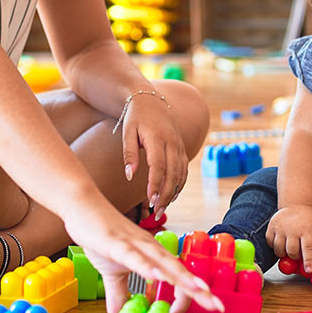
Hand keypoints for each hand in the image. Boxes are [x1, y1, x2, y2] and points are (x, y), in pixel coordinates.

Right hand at [64, 194, 222, 312]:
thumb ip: (118, 298)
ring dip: (181, 278)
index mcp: (153, 257)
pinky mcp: (117, 243)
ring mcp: (135, 245)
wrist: (83, 206)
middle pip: (179, 272)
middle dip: (199, 290)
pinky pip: (134, 257)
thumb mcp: (111, 275)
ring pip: (163, 263)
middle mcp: (151, 249)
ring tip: (199, 291)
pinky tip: (157, 276)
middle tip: (217, 306)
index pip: (177, 280)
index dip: (183, 299)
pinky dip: (146, 267)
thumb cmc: (101, 237)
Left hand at [119, 92, 187, 217]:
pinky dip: (179, 184)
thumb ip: (129, 154)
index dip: (155, 184)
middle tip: (156, 212)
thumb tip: (130, 176)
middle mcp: (172, 142)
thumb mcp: (127, 132)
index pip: (158, 165)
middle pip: (172, 173)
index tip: (149, 200)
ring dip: (172, 193)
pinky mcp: (182, 148)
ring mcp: (179, 145)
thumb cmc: (135, 117)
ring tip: (162, 209)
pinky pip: (184, 169)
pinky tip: (171, 196)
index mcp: (157, 137)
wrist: (150, 100)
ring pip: (180, 173)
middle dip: (165, 195)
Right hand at [266, 205, 311, 273]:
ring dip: (284, 254)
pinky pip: (270, 243)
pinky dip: (275, 247)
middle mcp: (292, 228)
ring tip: (290, 249)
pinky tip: (282, 242)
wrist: (296, 205)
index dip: (308, 261)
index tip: (308, 270)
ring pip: (279, 249)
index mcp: (307, 229)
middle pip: (292, 251)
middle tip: (298, 254)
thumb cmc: (310, 219)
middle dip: (295, 257)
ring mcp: (280, 227)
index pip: (308, 248)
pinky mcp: (271, 227)